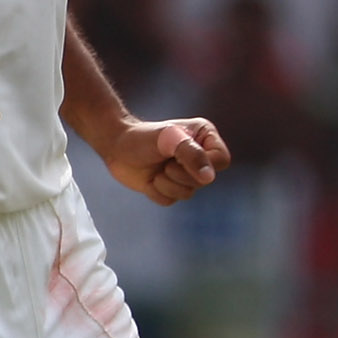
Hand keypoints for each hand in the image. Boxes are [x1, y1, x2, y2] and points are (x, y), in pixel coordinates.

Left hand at [106, 116, 231, 205]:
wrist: (115, 145)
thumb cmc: (143, 137)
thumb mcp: (169, 140)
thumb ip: (192, 155)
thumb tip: (209, 178)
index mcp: (206, 138)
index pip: (222, 160)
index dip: (205, 165)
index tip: (182, 158)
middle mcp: (199, 156)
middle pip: (206, 180)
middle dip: (180, 175)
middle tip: (165, 162)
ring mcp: (185, 174)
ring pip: (189, 193)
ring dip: (167, 184)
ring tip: (156, 170)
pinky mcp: (171, 188)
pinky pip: (172, 200)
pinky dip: (157, 192)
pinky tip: (150, 179)